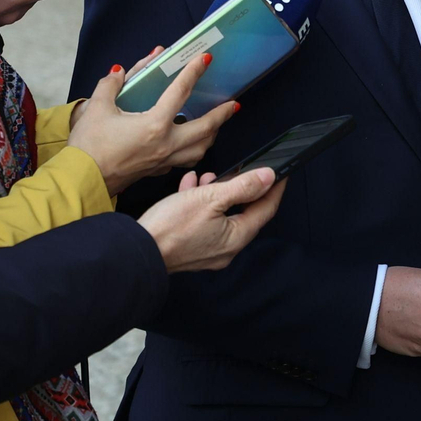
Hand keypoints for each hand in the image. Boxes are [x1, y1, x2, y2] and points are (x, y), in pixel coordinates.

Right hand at [68, 51, 238, 194]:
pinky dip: (194, 152)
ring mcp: (164, 161)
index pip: (180, 92)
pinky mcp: (157, 171)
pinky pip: (185, 162)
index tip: (205, 59)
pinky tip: (190, 145)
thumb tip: (119, 72)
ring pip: (200, 150)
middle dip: (222, 114)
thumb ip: (111, 85)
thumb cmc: (89, 147)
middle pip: (205, 128)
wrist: (81, 181)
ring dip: (212, 136)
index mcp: (154, 126)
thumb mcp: (96, 108)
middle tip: (233, 104)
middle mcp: (166, 145)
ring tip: (217, 125)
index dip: (193, 72)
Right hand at [137, 168, 285, 271]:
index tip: (282, 173)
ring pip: (221, 215)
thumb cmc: (170, 227)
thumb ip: (242, 187)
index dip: (275, 189)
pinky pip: (203, 221)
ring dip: (217, 192)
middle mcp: (226, 248)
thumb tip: (268, 177)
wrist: (138, 250)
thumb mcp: (210, 198)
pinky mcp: (191, 247)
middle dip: (241, 189)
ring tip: (208, 177)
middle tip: (242, 171)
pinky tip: (189, 187)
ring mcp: (208, 250)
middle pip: (243, 212)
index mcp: (236, 237)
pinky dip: (200, 203)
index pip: (266, 209)